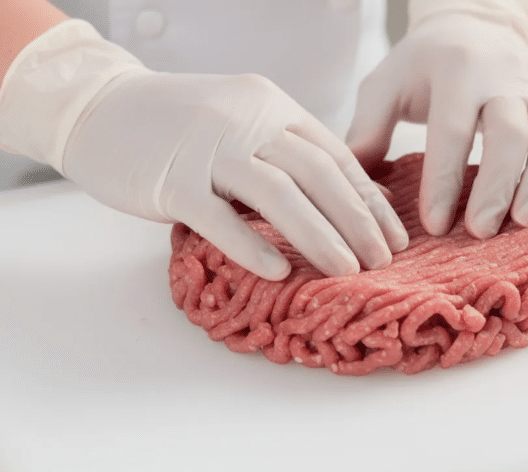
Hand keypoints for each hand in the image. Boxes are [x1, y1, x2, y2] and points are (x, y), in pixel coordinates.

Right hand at [0, 20, 407, 280]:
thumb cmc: (178, 125)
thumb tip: (337, 199)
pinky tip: (278, 271)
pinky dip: (251, 245)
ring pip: (278, 194)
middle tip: (381, 262)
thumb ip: (284, 152)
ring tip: (347, 271)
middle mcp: (248, 122)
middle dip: (357, 222)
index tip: (394, 237)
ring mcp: (209, 150)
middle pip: (318, 175)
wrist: (97, 106)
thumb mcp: (242, 121)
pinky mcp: (171, 181)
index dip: (369, 200)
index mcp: (272, 108)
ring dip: (319, 236)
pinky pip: (219, 217)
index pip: (336, 156)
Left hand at [347, 9, 527, 238]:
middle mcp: (504, 80)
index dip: (444, 179)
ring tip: (525, 223)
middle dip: (497, 184)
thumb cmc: (424, 68)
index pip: (452, 129)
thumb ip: (367, 134)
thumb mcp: (385, 86)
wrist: (474, 30)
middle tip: (479, 230)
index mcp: (456, 72)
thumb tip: (364, 195)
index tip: (434, 224)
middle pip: (511, 132)